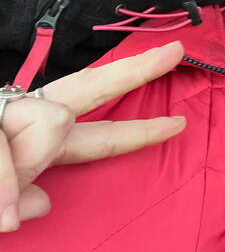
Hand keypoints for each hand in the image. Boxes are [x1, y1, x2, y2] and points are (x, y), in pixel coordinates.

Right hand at [0, 41, 186, 231]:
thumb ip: (17, 191)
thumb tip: (41, 200)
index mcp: (29, 141)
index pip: (93, 135)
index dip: (138, 131)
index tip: (180, 122)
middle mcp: (16, 118)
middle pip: (87, 89)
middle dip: (135, 72)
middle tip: (178, 50)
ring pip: (48, 122)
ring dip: (17, 163)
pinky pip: (6, 146)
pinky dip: (0, 177)